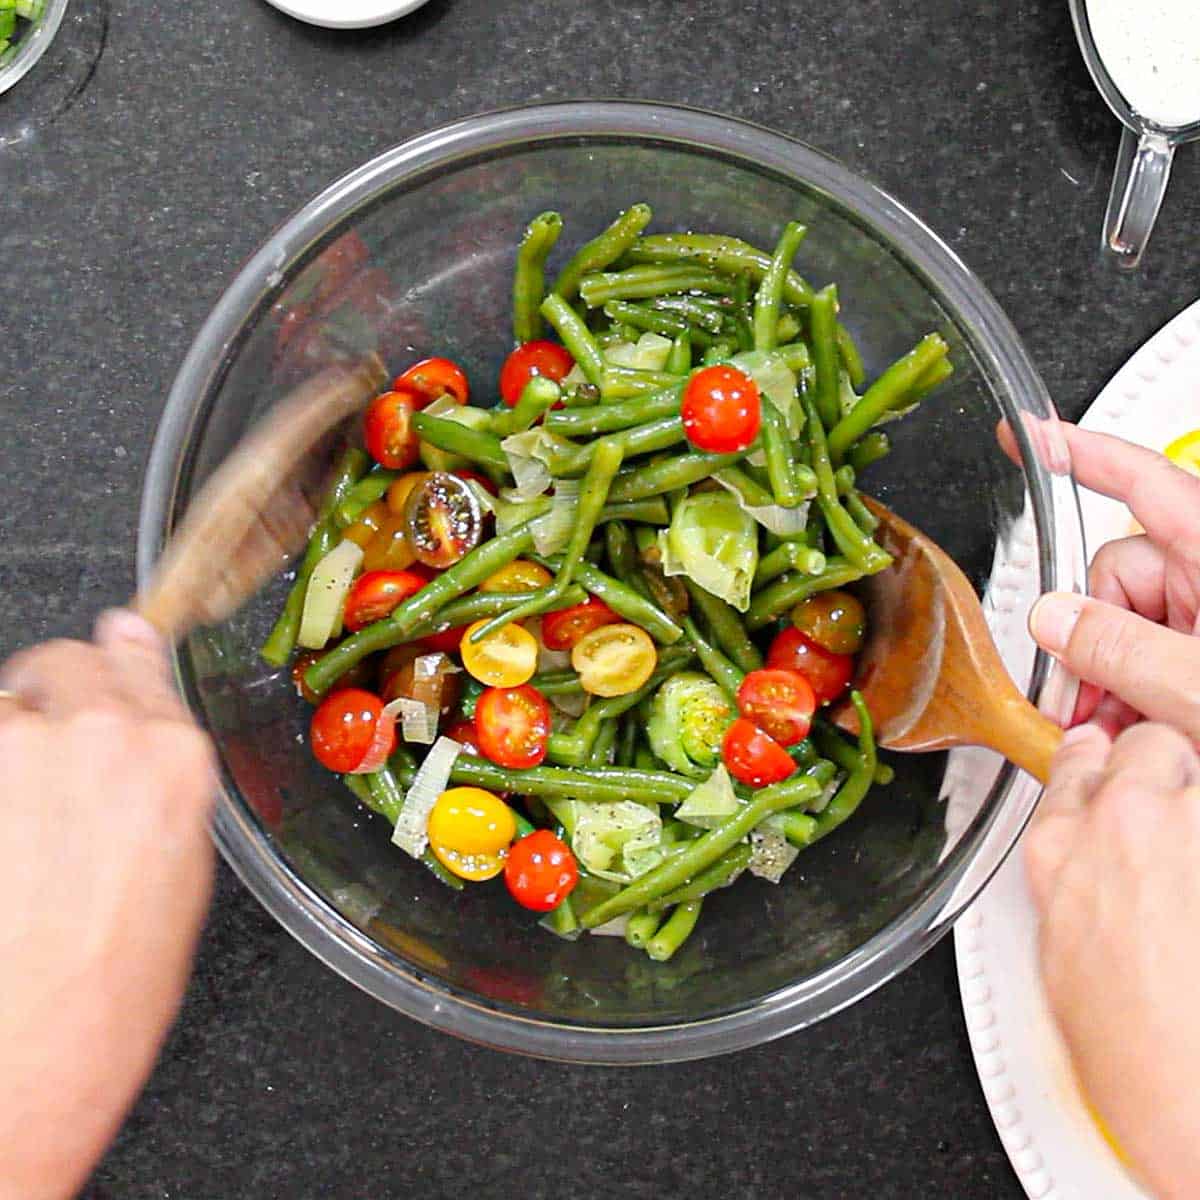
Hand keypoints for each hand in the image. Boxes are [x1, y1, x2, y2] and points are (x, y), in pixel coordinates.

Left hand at [0, 612, 214, 1199]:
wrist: (29, 1052)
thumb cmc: (109, 986)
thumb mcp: (177, 869)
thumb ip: (159, 775)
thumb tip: (144, 729)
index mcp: (174, 758)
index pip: (136, 656)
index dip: (113, 656)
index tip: (105, 645)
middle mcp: (102, 735)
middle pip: (62, 663)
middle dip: (50, 698)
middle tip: (39, 767)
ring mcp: (21, 749)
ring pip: (3, 704)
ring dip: (8, 742)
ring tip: (14, 827)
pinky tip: (4, 838)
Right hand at [1000, 420, 1199, 736]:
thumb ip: (1122, 651)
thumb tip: (1055, 620)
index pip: (1143, 482)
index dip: (1080, 453)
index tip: (1032, 435)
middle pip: (1117, 574)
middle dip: (1089, 638)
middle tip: (1083, 701)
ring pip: (1125, 624)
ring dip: (1107, 679)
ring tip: (1115, 730)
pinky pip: (1147, 654)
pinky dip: (1129, 692)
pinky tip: (1133, 727)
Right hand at [1028, 724, 1199, 1199]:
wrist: (1183, 1092)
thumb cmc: (1130, 1048)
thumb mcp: (1064, 950)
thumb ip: (1074, 877)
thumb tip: (1086, 861)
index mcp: (1058, 850)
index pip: (1077, 762)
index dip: (1103, 762)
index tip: (1116, 769)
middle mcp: (1118, 824)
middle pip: (1146, 745)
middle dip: (1163, 765)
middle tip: (1178, 808)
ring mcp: (1184, 829)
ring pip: (1194, 764)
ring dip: (1198, 794)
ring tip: (1191, 854)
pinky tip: (1196, 878)